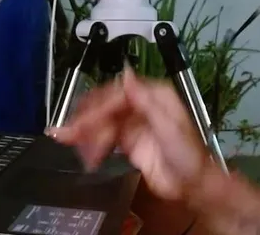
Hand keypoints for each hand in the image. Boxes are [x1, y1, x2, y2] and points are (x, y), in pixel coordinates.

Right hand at [49, 67, 213, 202]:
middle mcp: (140, 105)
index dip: (98, 107)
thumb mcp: (169, 125)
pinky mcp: (127, 141)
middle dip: (85, 119)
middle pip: (105, 105)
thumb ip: (145, 100)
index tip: (82, 122)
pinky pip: (103, 137)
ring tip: (68, 143)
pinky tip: (83, 153)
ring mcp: (132, 123)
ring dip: (83, 132)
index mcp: (153, 95)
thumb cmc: (188, 155)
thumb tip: (125, 74)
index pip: (117, 94)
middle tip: (66, 134)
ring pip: (100, 121)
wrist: (193, 186)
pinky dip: (90, 144)